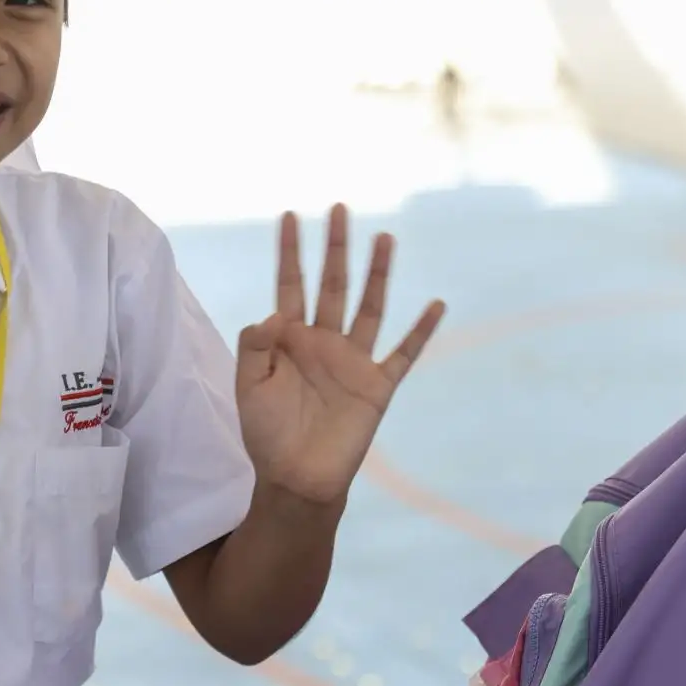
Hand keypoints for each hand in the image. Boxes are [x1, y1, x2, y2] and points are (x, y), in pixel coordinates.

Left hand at [235, 205, 444, 508]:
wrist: (296, 477)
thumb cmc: (267, 432)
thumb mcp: (249, 386)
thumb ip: (256, 346)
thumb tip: (274, 314)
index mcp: (289, 339)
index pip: (290, 285)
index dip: (289, 252)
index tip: (288, 215)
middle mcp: (324, 341)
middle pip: (331, 285)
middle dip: (334, 248)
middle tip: (340, 208)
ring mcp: (353, 361)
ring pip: (369, 308)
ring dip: (377, 274)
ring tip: (384, 237)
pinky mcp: (377, 386)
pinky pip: (404, 353)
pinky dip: (421, 330)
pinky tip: (436, 305)